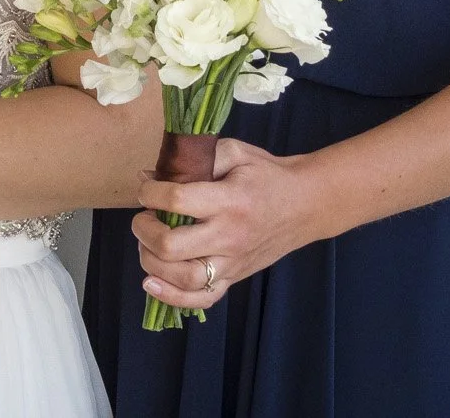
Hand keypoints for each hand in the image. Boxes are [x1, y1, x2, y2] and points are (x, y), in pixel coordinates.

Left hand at [132, 138, 321, 311]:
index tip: (146, 186)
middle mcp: (230, 237)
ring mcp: (233, 263)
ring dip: (152, 262)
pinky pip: (203, 299)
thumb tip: (150, 175)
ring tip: (146, 243)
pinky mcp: (236, 278)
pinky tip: (151, 283)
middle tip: (143, 217)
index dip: (150, 193)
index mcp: (229, 201)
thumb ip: (194, 158)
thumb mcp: (235, 152)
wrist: (306, 204)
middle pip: (173, 247)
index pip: (177, 201)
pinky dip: (172, 297)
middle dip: (145, 230)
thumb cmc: (267, 175)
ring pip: (184, 278)